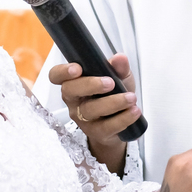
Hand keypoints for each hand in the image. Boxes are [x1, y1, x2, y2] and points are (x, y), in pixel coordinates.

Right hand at [49, 54, 139, 173]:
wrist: (122, 120)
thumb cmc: (114, 93)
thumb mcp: (119, 76)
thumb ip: (119, 67)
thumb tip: (120, 58)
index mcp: (74, 82)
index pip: (56, 75)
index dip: (63, 71)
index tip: (77, 68)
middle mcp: (74, 100)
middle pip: (70, 91)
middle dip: (90, 85)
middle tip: (111, 82)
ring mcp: (82, 118)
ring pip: (90, 110)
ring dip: (113, 102)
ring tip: (131, 98)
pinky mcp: (96, 132)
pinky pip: (107, 126)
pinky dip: (123, 118)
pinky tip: (134, 111)